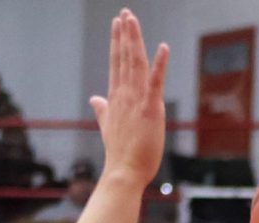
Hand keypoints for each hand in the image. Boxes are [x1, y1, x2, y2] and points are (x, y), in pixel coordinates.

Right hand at [90, 10, 168, 191]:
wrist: (124, 172)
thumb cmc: (120, 153)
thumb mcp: (108, 126)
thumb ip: (102, 110)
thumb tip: (95, 99)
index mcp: (116, 98)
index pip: (116, 64)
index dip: (117, 42)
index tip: (117, 24)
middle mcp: (124, 95)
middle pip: (123, 58)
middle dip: (124, 34)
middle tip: (125, 13)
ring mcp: (136, 101)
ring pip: (135, 64)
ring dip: (134, 40)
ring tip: (132, 19)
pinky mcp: (150, 109)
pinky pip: (155, 82)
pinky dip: (159, 64)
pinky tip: (162, 47)